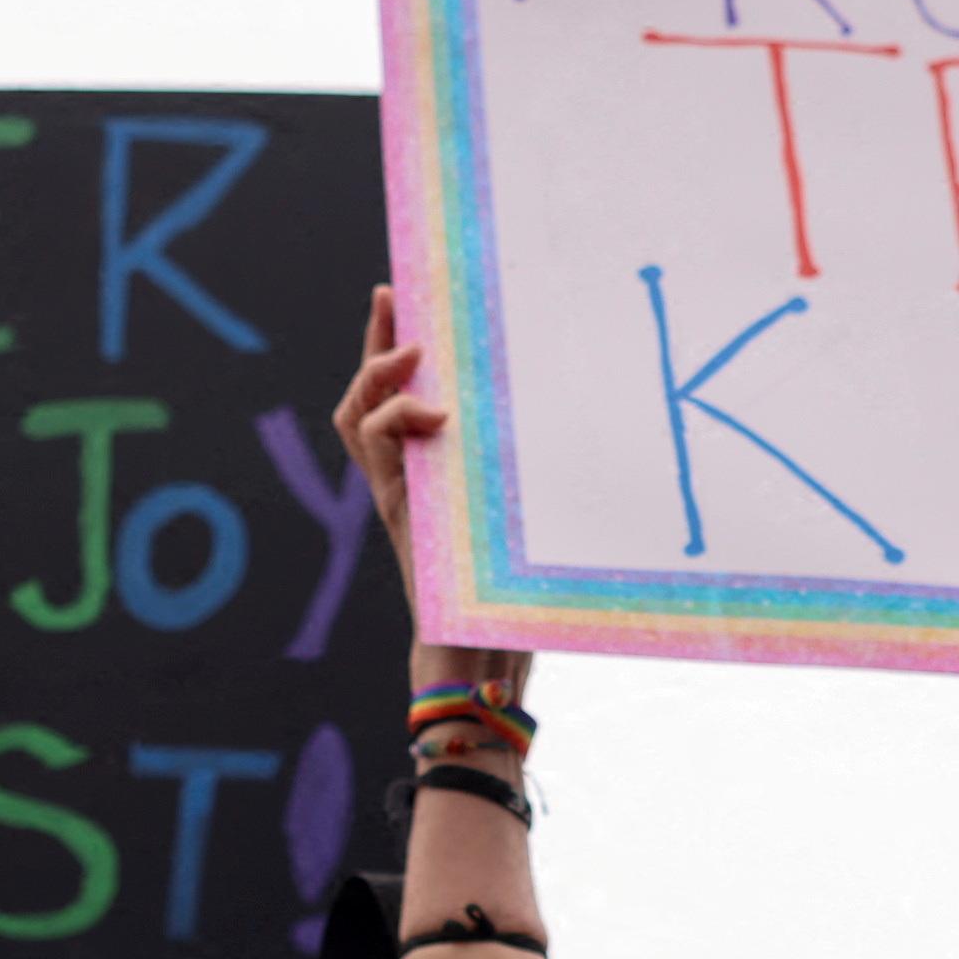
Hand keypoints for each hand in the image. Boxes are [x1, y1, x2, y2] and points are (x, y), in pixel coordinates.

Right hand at [337, 283, 526, 697]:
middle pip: (365, 399)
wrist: (480, 664)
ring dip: (377, 374)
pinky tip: (433, 411)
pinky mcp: (399, 511)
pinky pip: (376, 449)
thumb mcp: (524, 526)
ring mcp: (397, 495)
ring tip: (413, 349)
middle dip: (375, 341)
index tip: (406, 299)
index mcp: (430, 479)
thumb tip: (601, 432)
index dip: (393, 353)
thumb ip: (531, 488)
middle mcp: (404, 483)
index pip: (397, 403)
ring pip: (357, 417)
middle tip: (390, 295)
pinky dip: (395, 418)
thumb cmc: (509, 603)